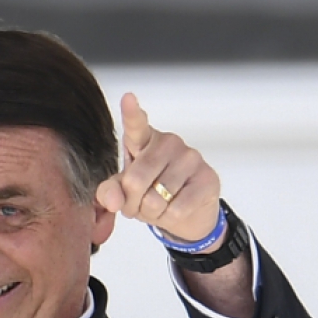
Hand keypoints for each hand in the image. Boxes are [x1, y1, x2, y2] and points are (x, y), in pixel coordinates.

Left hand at [96, 93, 220, 244]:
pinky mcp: (207, 179)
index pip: (136, 125)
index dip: (132, 113)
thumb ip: (110, 192)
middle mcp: (169, 143)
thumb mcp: (124, 192)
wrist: (188, 214)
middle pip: (136, 180)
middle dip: (132, 204)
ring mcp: (190, 158)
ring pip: (155, 200)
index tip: (128, 98)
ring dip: (152, 213)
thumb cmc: (151, 194)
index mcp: (144, 140)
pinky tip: (176, 210)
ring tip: (160, 206)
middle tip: (139, 205)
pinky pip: (176, 210)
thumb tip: (113, 201)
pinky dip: (169, 219)